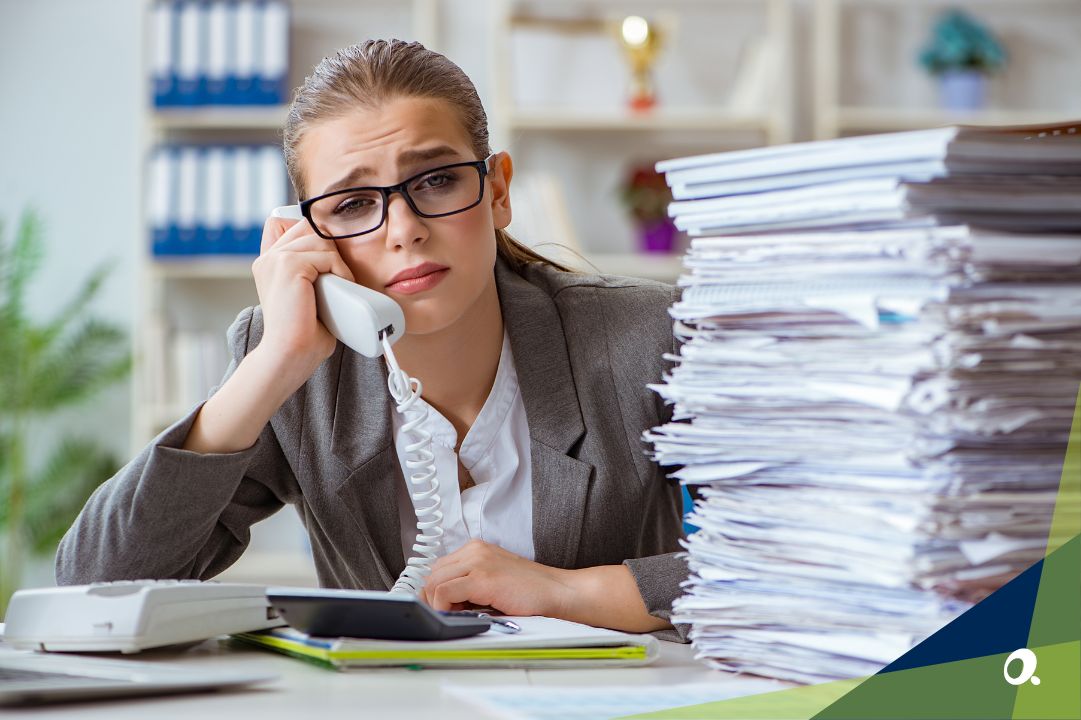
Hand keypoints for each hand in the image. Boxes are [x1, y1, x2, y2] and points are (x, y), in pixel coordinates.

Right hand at [250, 214, 355, 382]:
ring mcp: (275, 259)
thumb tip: (340, 259)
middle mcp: (268, 258)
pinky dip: (340, 270)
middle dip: (330, 246)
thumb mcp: (308, 297)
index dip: (314, 235)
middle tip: (339, 275)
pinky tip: (340, 288)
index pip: (289, 224)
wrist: (289, 355)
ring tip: (341, 284)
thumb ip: (314, 274)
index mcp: (269, 264)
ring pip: (320, 238)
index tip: (329, 263)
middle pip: (308, 226)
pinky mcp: (288, 265)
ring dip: (337, 260)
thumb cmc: (303, 335)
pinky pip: (327, 254)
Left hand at [420, 540, 572, 616]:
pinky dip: (444, 608)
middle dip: (434, 598)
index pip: (439, 568)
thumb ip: (469, 583)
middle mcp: (474, 550)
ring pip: (433, 582)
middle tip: (451, 613)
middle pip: (432, 574)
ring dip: (439, 604)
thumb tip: (442, 602)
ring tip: (458, 614)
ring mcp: (477, 561)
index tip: (443, 607)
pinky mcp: (481, 577)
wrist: (557, 591)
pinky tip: (460, 615)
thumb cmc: (530, 590)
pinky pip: (443, 592)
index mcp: (476, 549)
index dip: (436, 591)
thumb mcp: (494, 579)